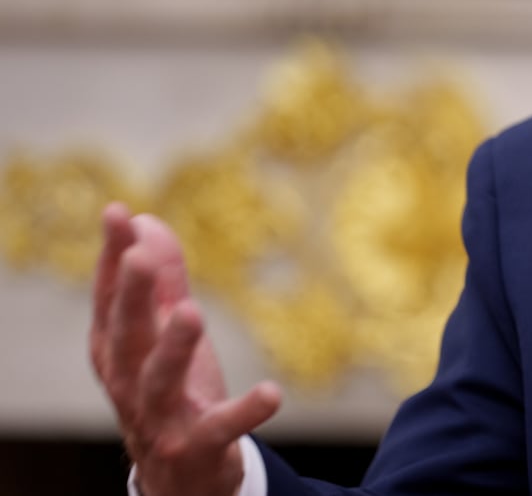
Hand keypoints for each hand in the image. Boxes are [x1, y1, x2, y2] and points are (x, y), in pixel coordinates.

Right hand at [90, 203, 281, 495]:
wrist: (179, 477)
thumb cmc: (170, 392)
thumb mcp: (165, 335)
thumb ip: (162, 281)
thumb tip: (148, 221)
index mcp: (117, 353)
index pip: (110, 301)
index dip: (111, 257)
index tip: (117, 212)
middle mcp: (129, 384)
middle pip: (126, 337)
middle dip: (132, 297)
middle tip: (140, 258)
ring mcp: (161, 419)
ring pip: (160, 382)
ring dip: (173, 348)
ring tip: (191, 312)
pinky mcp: (198, 446)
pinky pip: (222, 427)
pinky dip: (246, 410)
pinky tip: (273, 392)